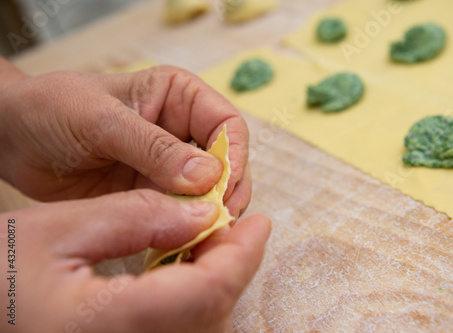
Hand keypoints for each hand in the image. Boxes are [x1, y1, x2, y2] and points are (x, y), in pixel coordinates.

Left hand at [0, 62, 250, 216]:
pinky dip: (188, 228)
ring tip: (202, 234)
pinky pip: (183, 212)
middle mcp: (182, 130)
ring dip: (210, 213)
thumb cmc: (53, 109)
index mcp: (179, 97)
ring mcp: (170, 166)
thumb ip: (155, 148)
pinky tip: (184, 242)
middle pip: (227, 162)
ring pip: (210, 192)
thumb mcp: (102, 121)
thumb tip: (209, 176)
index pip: (227, 124)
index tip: (224, 188)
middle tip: (218, 220)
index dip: (235, 155)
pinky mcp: (154, 193)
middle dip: (228, 191)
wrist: (15, 139)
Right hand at [0, 189, 270, 332]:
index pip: (209, 291)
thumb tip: (204, 213)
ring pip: (204, 328)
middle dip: (233, 267)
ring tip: (209, 243)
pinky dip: (196, 302)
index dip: (243, 254)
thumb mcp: (59, 229)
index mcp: (111, 323)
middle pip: (214, 315)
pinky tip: (183, 273)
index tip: (260, 222)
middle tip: (232, 227)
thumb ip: (137, 217)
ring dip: (218, 284)